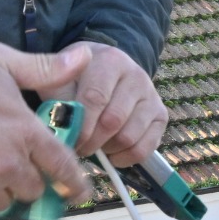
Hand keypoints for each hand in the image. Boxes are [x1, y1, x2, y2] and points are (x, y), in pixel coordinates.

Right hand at [0, 40, 91, 219]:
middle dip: (22, 178)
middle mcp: (8, 165)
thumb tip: (83, 57)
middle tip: (0, 159)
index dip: (74, 182)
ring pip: (1, 202)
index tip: (78, 193)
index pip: (63, 166)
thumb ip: (43, 67)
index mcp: (25, 132)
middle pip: (31, 189)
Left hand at [66, 41, 168, 167]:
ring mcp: (151, 95)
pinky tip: (111, 153)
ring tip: (94, 145)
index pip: (95, 98)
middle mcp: (136, 75)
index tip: (68, 140)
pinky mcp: (161, 115)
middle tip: (78, 147)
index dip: (80, 126)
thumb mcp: (60, 81)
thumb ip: (58, 102)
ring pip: (129, 137)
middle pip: (113, 121)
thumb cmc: (76, 79)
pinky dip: (125, 158)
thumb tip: (61, 131)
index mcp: (110, 61)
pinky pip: (146, 148)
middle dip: (91, 141)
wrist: (103, 70)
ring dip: (107, 150)